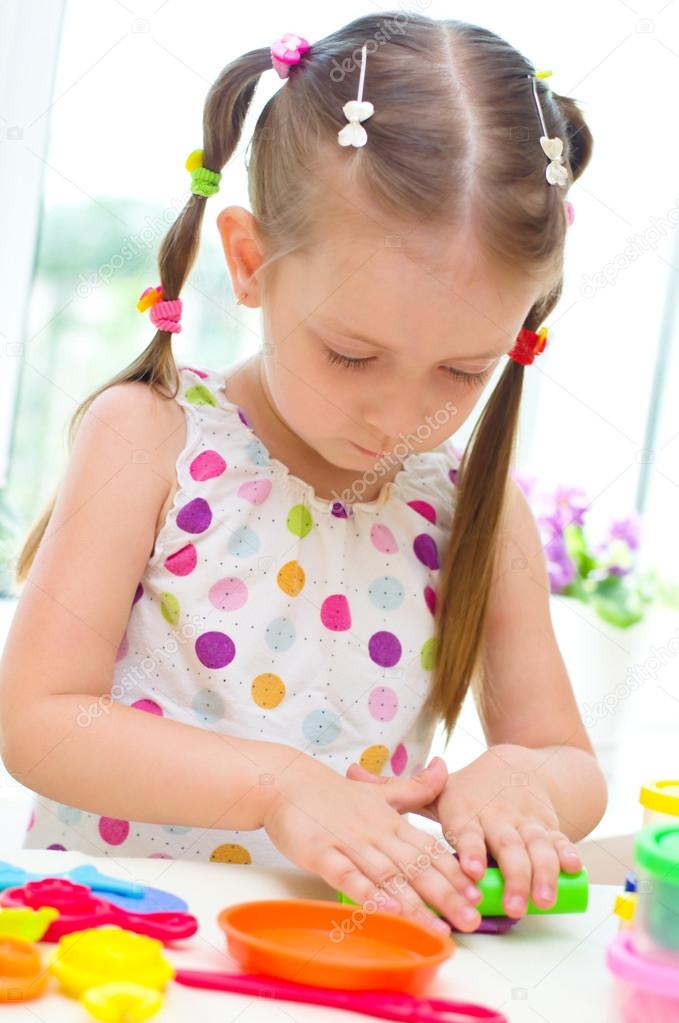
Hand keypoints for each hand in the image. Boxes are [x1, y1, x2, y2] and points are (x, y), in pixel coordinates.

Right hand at [262, 753, 483, 931]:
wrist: (285, 782)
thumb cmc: (333, 794)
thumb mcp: (379, 791)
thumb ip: (414, 788)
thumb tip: (444, 766)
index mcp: (391, 821)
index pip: (429, 847)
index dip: (454, 871)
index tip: (477, 893)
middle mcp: (376, 832)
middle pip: (416, 865)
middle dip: (446, 894)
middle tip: (471, 920)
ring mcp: (349, 842)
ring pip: (387, 875)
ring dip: (414, 903)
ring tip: (437, 928)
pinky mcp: (321, 853)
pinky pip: (348, 876)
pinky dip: (368, 893)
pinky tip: (386, 910)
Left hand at [347, 745, 582, 923]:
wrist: (520, 766)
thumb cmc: (471, 792)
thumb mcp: (440, 793)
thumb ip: (399, 791)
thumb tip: (351, 771)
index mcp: (467, 810)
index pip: (465, 831)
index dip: (467, 850)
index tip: (466, 870)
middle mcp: (498, 817)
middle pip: (506, 847)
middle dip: (511, 877)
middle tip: (510, 906)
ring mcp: (526, 823)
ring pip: (536, 849)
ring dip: (541, 874)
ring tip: (541, 900)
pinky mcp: (549, 827)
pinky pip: (559, 841)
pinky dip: (568, 854)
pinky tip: (574, 870)